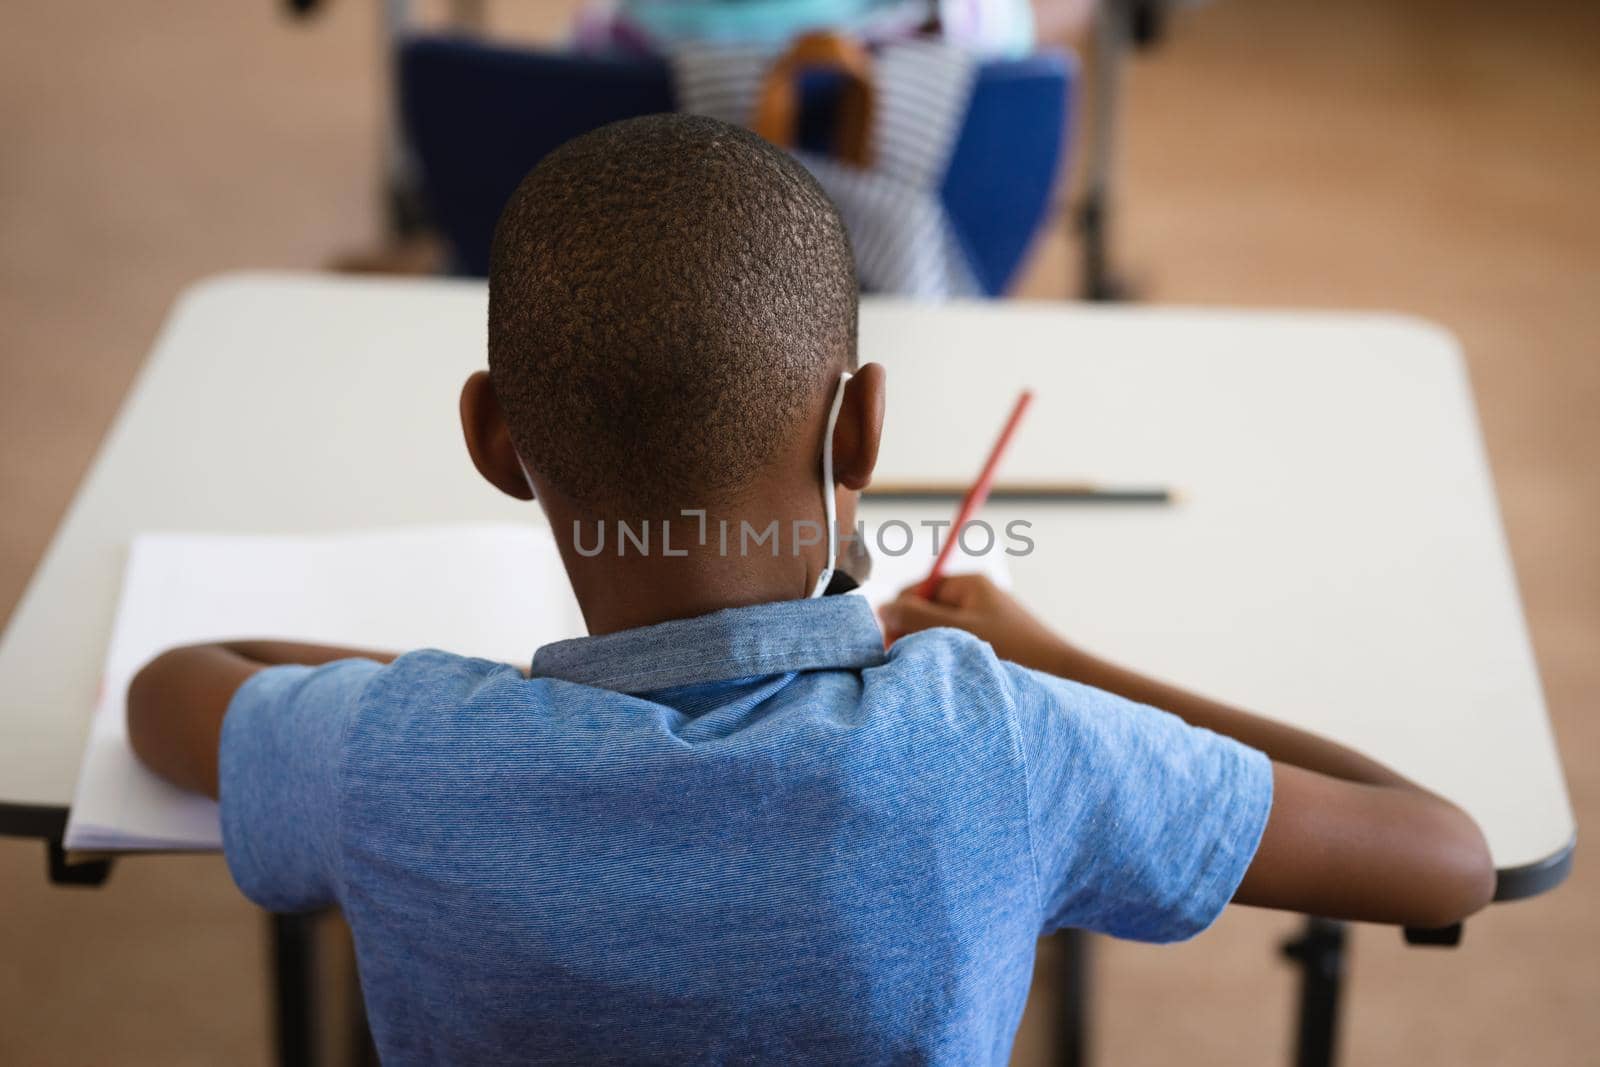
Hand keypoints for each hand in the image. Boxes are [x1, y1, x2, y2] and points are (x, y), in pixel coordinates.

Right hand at [878, 573, 1072, 673]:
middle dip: (914, 635)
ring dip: (933, 649)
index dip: (899, 618)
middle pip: (924, 611)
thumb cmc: (1016, 651)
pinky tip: (956, 676)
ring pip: (940, 631)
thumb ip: (916, 618)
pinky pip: (958, 644)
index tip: (894, 647)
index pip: (913, 591)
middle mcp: (976, 596)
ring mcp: (984, 618)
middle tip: (914, 664)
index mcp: (968, 583)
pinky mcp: (992, 640)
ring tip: (939, 671)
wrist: (1064, 676)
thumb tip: (881, 608)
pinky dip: (952, 658)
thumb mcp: (958, 632)